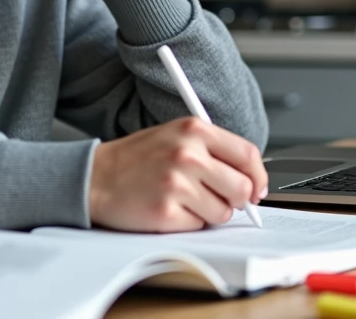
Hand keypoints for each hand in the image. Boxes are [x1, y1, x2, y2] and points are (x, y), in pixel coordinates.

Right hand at [88, 117, 268, 232]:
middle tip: (215, 196)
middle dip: (235, 199)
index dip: (258, 177)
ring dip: (209, 211)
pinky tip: (169, 207)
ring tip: (183, 198)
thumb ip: (213, 151)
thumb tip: (251, 181)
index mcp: (194, 130)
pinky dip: (188, 222)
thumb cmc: (137, 158)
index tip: (257, 189)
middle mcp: (188, 154)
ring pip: (223, 212)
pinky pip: (199, 226)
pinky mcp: (166, 212)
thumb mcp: (176, 136)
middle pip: (242, 188)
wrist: (96, 177)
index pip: (248, 155)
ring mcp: (177, 184)